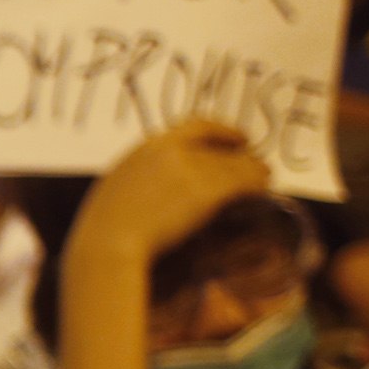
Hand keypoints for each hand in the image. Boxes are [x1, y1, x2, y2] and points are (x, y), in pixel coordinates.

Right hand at [72, 120, 268, 268]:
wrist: (109, 242)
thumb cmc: (103, 226)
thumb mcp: (119, 188)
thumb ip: (141, 176)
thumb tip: (157, 183)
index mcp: (148, 146)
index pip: (194, 126)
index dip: (221, 130)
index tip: (237, 138)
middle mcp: (173, 150)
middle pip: (219, 146)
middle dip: (240, 153)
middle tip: (254, 162)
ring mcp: (192, 169)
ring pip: (236, 163)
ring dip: (254, 169)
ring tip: (265, 177)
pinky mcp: (208, 190)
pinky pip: (243, 182)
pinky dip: (257, 184)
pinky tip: (263, 189)